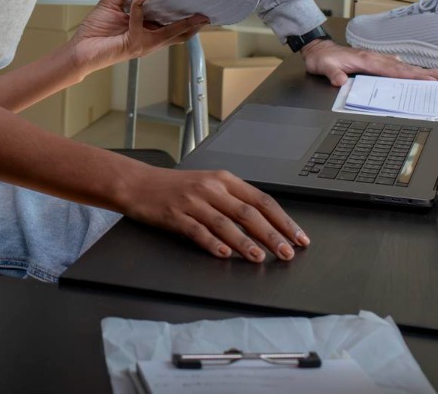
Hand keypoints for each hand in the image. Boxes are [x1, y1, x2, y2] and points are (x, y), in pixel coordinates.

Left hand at [70, 0, 206, 70]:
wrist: (79, 49)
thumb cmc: (94, 31)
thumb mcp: (111, 4)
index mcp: (146, 30)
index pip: (171, 26)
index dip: (186, 19)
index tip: (197, 5)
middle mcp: (148, 39)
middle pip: (178, 34)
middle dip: (194, 25)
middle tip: (207, 14)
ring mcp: (143, 44)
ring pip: (169, 33)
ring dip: (183, 22)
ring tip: (198, 14)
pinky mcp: (133, 44)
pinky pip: (140, 23)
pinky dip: (140, 7)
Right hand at [122, 165, 308, 262]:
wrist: (138, 183)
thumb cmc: (176, 187)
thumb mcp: (209, 185)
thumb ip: (234, 200)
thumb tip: (266, 224)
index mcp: (224, 179)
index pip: (261, 200)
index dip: (283, 220)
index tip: (298, 237)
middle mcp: (211, 188)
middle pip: (248, 213)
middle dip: (271, 235)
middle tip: (286, 252)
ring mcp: (193, 201)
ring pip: (225, 223)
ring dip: (245, 242)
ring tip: (259, 257)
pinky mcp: (175, 215)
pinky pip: (197, 231)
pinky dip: (212, 243)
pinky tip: (224, 254)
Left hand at [300, 38, 437, 86]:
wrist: (317, 48)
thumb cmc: (321, 57)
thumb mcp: (323, 66)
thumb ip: (332, 73)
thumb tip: (341, 81)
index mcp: (366, 60)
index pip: (394, 70)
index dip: (412, 75)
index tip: (428, 78)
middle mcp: (374, 58)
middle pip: (403, 67)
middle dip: (424, 73)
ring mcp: (374, 58)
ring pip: (401, 65)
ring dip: (419, 70)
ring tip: (436, 74)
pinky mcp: (372, 60)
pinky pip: (393, 65)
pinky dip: (406, 68)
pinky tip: (412, 70)